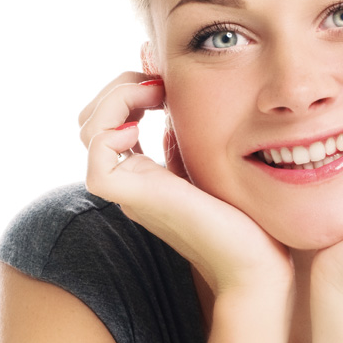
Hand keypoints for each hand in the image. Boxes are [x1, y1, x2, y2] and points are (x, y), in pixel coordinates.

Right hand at [79, 72, 292, 297]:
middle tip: (157, 85)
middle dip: (118, 88)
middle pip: (91, 121)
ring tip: (154, 94)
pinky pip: (97, 165)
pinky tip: (141, 127)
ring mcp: (131, 190)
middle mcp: (131, 178)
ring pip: (88, 133)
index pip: (108, 120)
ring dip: (115, 100)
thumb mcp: (208, 156)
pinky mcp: (137, 200)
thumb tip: (169, 91)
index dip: (127, 91)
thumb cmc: (241, 211)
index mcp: (145, 170)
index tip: (162, 83)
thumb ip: (184, 132)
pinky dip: (109, 134)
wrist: (254, 259)